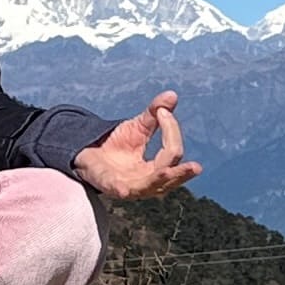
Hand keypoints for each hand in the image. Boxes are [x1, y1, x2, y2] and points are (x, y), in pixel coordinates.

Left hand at [71, 90, 199, 200]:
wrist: (88, 149)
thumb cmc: (117, 142)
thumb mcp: (138, 125)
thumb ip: (155, 113)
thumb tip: (172, 95)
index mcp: (156, 169)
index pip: (172, 153)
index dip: (171, 131)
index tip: (163, 111)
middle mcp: (146, 182)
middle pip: (167, 176)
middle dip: (181, 173)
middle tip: (196, 167)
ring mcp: (127, 185)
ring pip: (147, 186)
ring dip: (158, 180)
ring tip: (167, 172)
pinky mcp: (106, 183)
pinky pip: (114, 189)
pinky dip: (120, 189)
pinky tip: (123, 189)